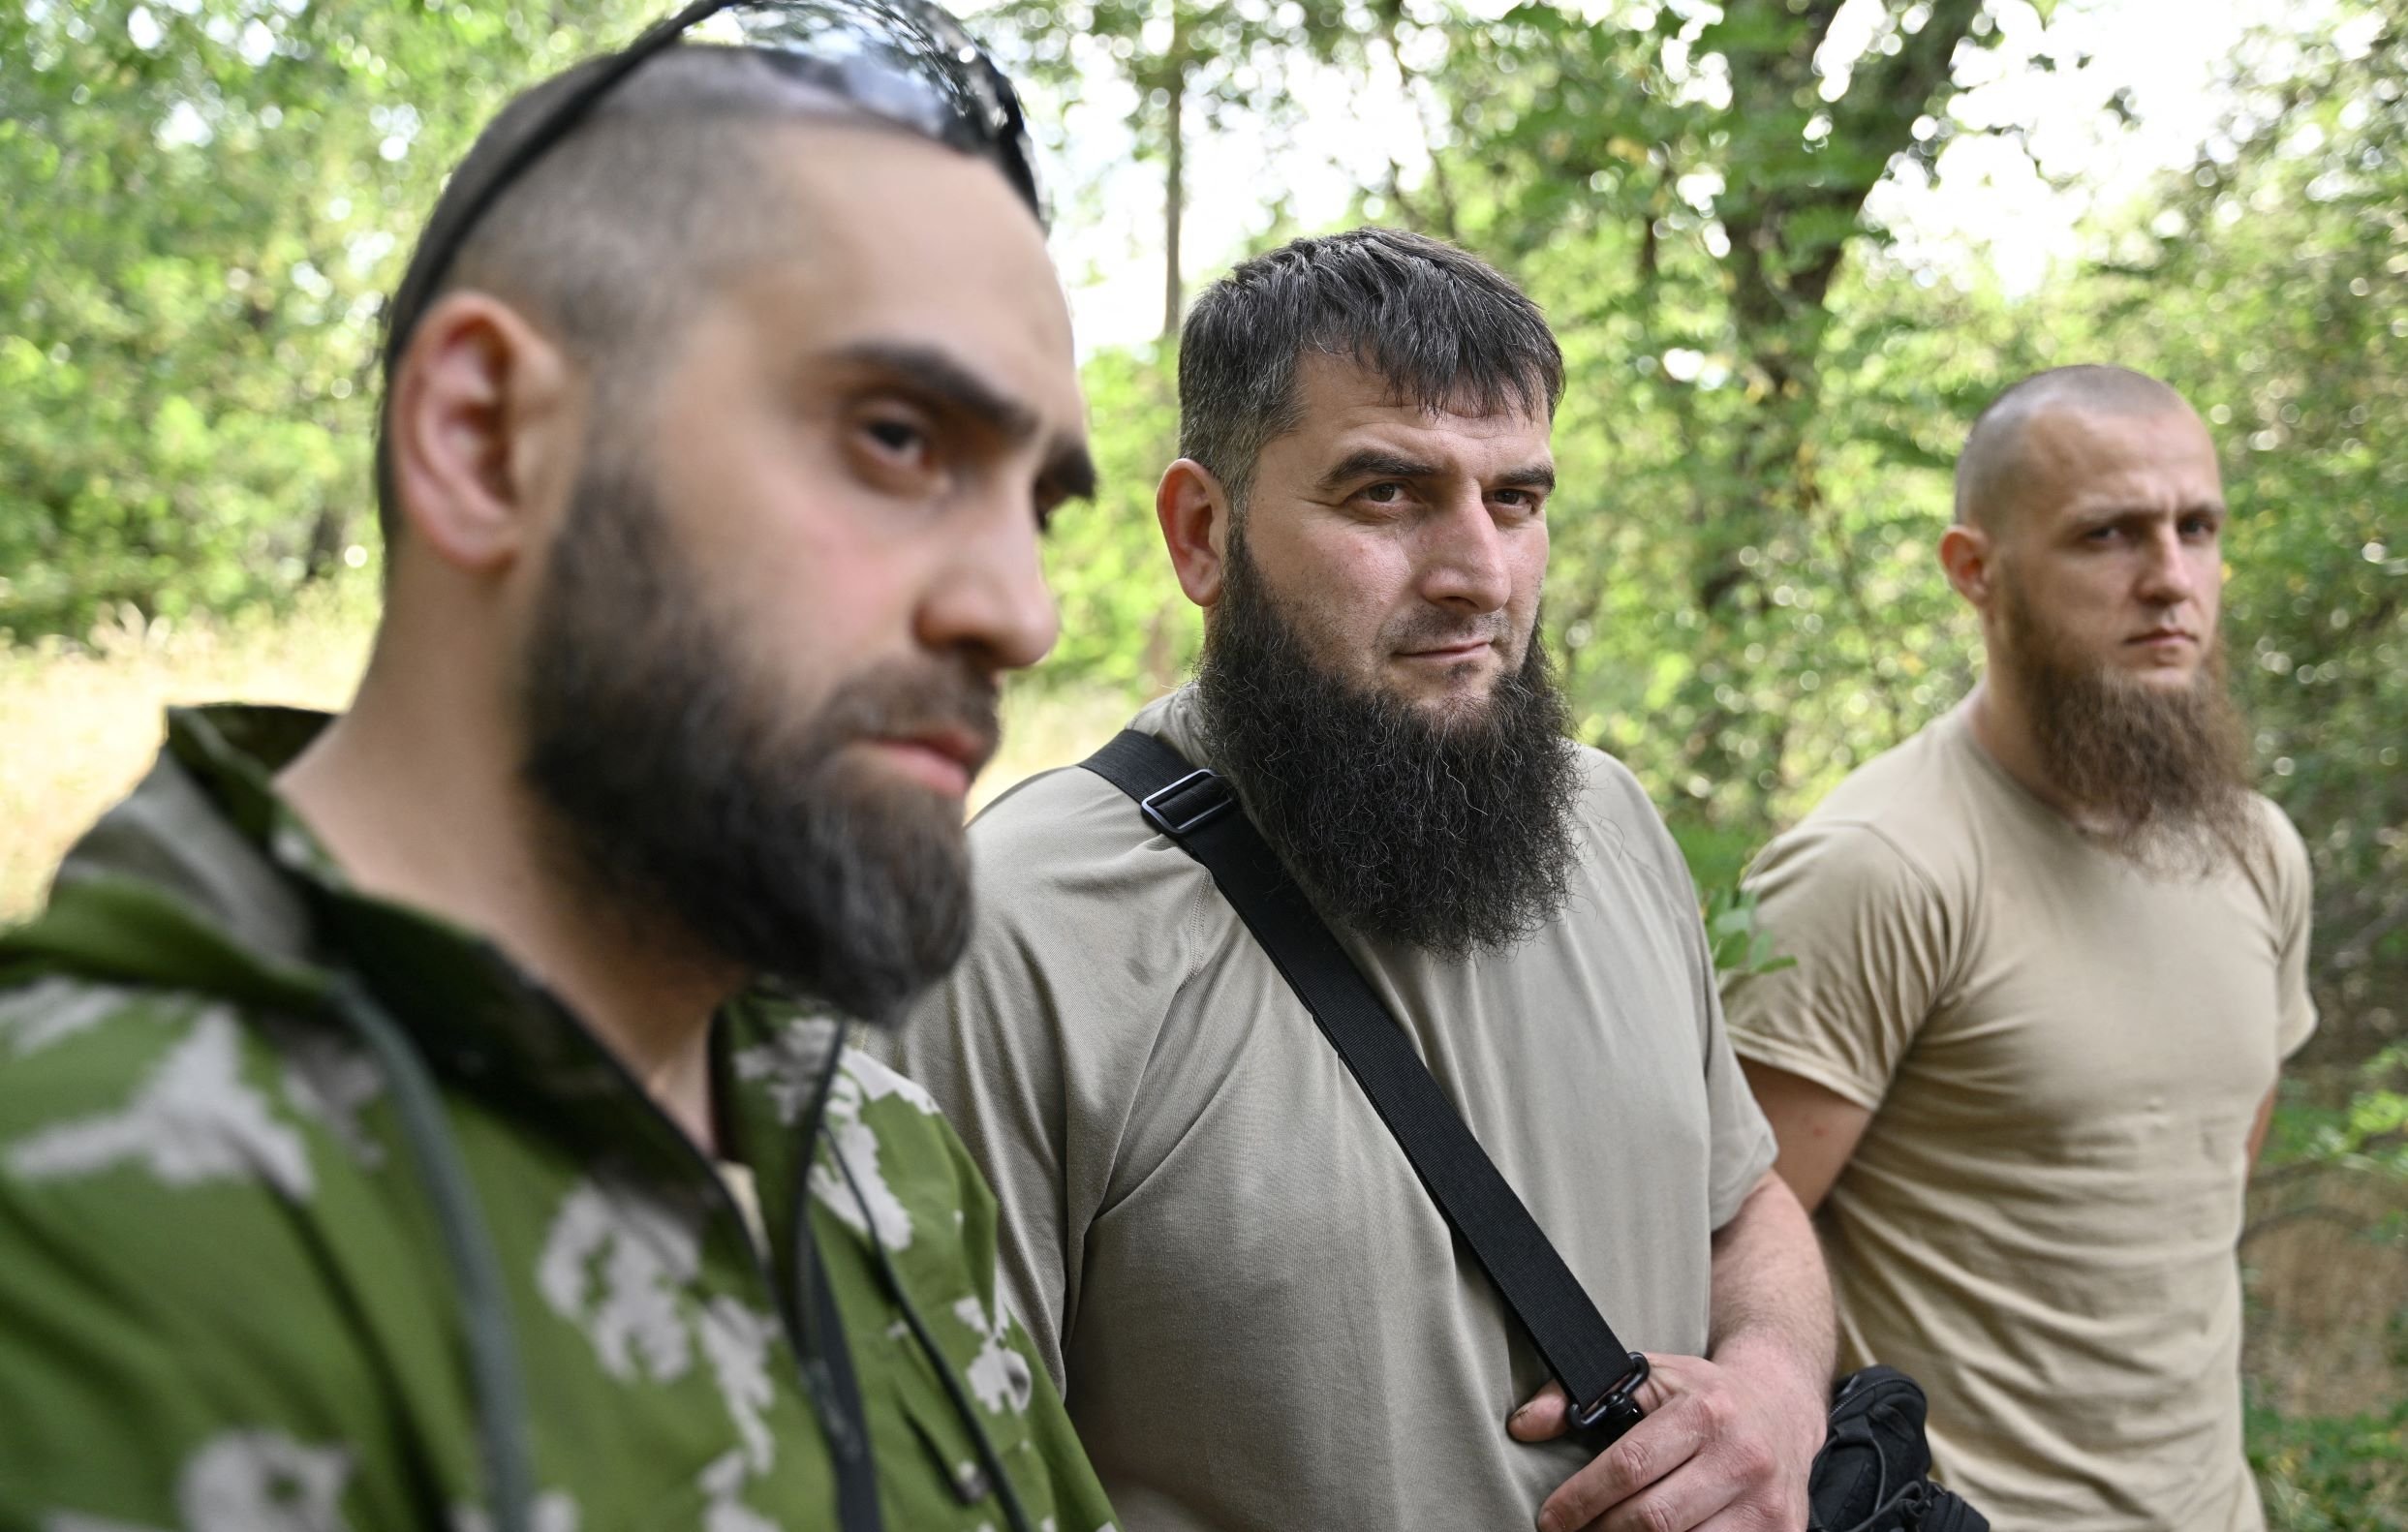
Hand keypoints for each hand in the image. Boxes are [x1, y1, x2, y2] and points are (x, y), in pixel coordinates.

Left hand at [1507, 1349, 1825, 1531]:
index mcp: (1705, 1411)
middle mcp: (1742, 1457)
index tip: (1552, 1517)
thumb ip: (1580, 1395)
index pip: (1629, 1466)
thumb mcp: (1646, 1376)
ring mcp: (1766, 1503)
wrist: (1781, 1404)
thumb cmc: (1703, 1395)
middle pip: (1654, 1518)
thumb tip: (1524, 1425)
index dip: (1581, 1498)